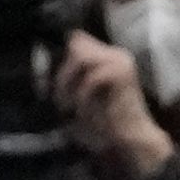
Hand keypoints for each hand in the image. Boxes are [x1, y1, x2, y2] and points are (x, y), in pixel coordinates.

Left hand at [53, 28, 173, 176]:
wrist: (133, 139)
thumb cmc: (106, 121)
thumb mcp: (83, 94)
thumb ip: (72, 77)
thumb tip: (46, 67)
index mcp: (109, 55)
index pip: (77, 40)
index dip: (61, 60)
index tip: (51, 84)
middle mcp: (116, 53)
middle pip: (76, 45)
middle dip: (63, 72)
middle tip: (60, 99)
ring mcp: (121, 61)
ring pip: (81, 56)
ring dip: (69, 82)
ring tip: (68, 105)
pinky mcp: (122, 74)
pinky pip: (91, 77)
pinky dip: (82, 95)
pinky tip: (82, 111)